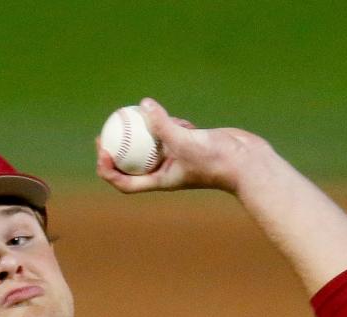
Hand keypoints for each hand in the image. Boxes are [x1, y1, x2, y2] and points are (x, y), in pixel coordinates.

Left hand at [96, 98, 272, 196]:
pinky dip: (172, 123)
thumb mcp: (185, 140)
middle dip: (117, 150)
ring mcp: (178, 157)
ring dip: (148, 131)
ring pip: (153, 144)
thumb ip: (163, 123)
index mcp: (160, 180)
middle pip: (134, 163)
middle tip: (105, 131)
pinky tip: (181, 121)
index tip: (102, 153)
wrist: (245, 162)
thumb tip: (144, 104)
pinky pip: (172, 131)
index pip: (126, 182)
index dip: (109, 171)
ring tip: (144, 118)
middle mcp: (166, 171)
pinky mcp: (190, 144)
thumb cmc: (215, 159)